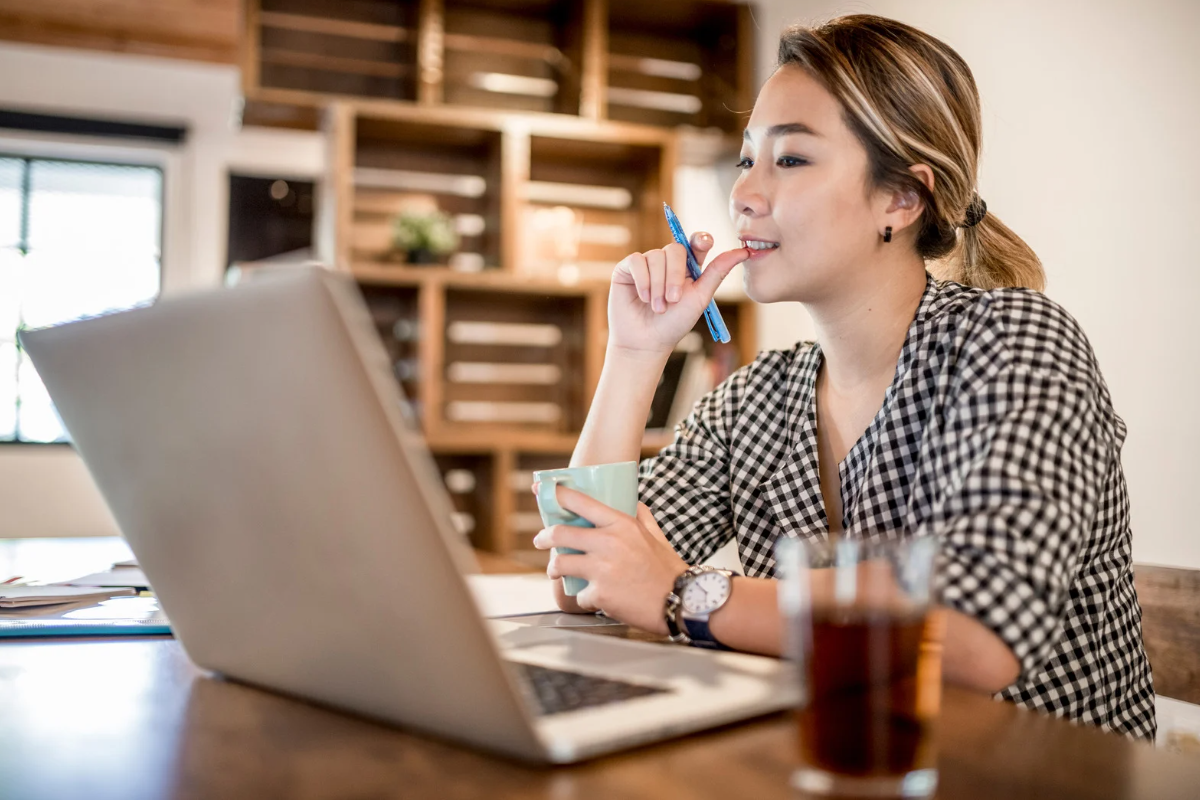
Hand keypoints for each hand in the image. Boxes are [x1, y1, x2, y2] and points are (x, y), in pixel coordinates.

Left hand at [532, 486, 687, 634]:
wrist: (681, 600)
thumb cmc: (668, 569)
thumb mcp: (656, 535)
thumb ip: (641, 516)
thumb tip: (633, 501)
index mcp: (621, 524)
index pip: (581, 503)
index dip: (557, 495)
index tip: (542, 490)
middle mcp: (608, 543)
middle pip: (560, 534)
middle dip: (544, 537)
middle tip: (540, 540)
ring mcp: (602, 569)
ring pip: (560, 564)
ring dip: (555, 569)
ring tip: (556, 572)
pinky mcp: (599, 594)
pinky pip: (579, 594)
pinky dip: (585, 597)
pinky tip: (596, 598)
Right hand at [607, 233, 748, 354]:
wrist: (646, 342)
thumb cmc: (674, 324)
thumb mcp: (700, 298)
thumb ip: (718, 272)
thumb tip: (744, 251)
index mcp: (688, 267)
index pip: (695, 243)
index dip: (700, 239)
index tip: (704, 243)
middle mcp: (667, 262)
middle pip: (675, 249)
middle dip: (675, 277)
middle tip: (672, 301)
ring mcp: (647, 263)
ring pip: (655, 257)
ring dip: (658, 285)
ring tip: (657, 307)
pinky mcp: (627, 268)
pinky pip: (636, 261)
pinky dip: (642, 280)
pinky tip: (643, 297)